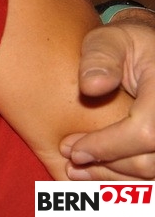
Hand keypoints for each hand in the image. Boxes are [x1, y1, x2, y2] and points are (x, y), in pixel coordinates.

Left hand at [61, 11, 154, 178]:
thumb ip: (101, 57)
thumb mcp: (111, 39)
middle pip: (150, 160)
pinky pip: (152, 171)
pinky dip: (126, 176)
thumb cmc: (128, 44)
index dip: (108, 146)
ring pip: (153, 172)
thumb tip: (91, 87)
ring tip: (77, 170)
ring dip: (114, 176)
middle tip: (70, 159)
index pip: (145, 132)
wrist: (149, 52)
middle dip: (107, 164)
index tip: (72, 149)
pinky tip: (98, 171)